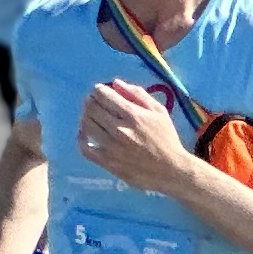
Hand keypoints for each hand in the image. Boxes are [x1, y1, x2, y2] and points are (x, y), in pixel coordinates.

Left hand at [73, 78, 192, 195]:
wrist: (171, 170)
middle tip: (93, 102)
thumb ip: (137, 94)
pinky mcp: (107, 162)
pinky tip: (85, 134)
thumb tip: (115, 83)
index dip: (98, 90)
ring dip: (85, 116)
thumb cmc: (166, 138)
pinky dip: (81, 139)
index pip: (104, 95)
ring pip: (86, 125)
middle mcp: (119, 129)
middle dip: (90, 101)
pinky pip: (85, 149)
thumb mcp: (158, 111)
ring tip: (90, 116)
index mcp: (133, 114)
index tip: (100, 91)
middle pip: (91, 108)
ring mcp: (111, 147)